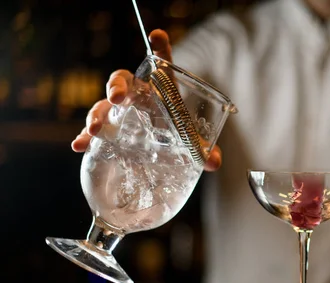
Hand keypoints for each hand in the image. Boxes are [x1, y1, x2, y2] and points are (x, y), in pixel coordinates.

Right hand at [71, 29, 221, 170]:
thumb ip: (201, 149)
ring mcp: (120, 113)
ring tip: (95, 129)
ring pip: (103, 104)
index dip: (160, 49)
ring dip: (96, 114)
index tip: (157, 36)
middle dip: (117, 86)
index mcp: (160, 90)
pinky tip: (79, 145)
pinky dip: (84, 137)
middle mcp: (137, 96)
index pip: (161, 65)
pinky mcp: (109, 131)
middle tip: (118, 98)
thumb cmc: (176, 136)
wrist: (158, 153)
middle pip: (122, 80)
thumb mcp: (190, 142)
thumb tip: (214, 163)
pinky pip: (93, 131)